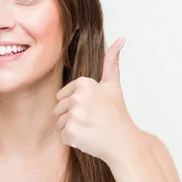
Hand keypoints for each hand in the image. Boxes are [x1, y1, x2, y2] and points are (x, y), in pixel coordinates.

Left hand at [54, 38, 140, 165]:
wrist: (123, 142)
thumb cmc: (116, 114)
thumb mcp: (113, 85)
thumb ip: (111, 62)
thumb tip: (120, 39)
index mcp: (84, 83)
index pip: (63, 95)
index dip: (76, 104)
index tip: (93, 108)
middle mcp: (77, 98)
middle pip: (58, 108)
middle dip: (72, 116)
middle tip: (92, 120)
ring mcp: (74, 116)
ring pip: (59, 122)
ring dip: (72, 128)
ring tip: (90, 129)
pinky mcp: (70, 132)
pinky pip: (62, 135)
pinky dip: (73, 139)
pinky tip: (87, 138)